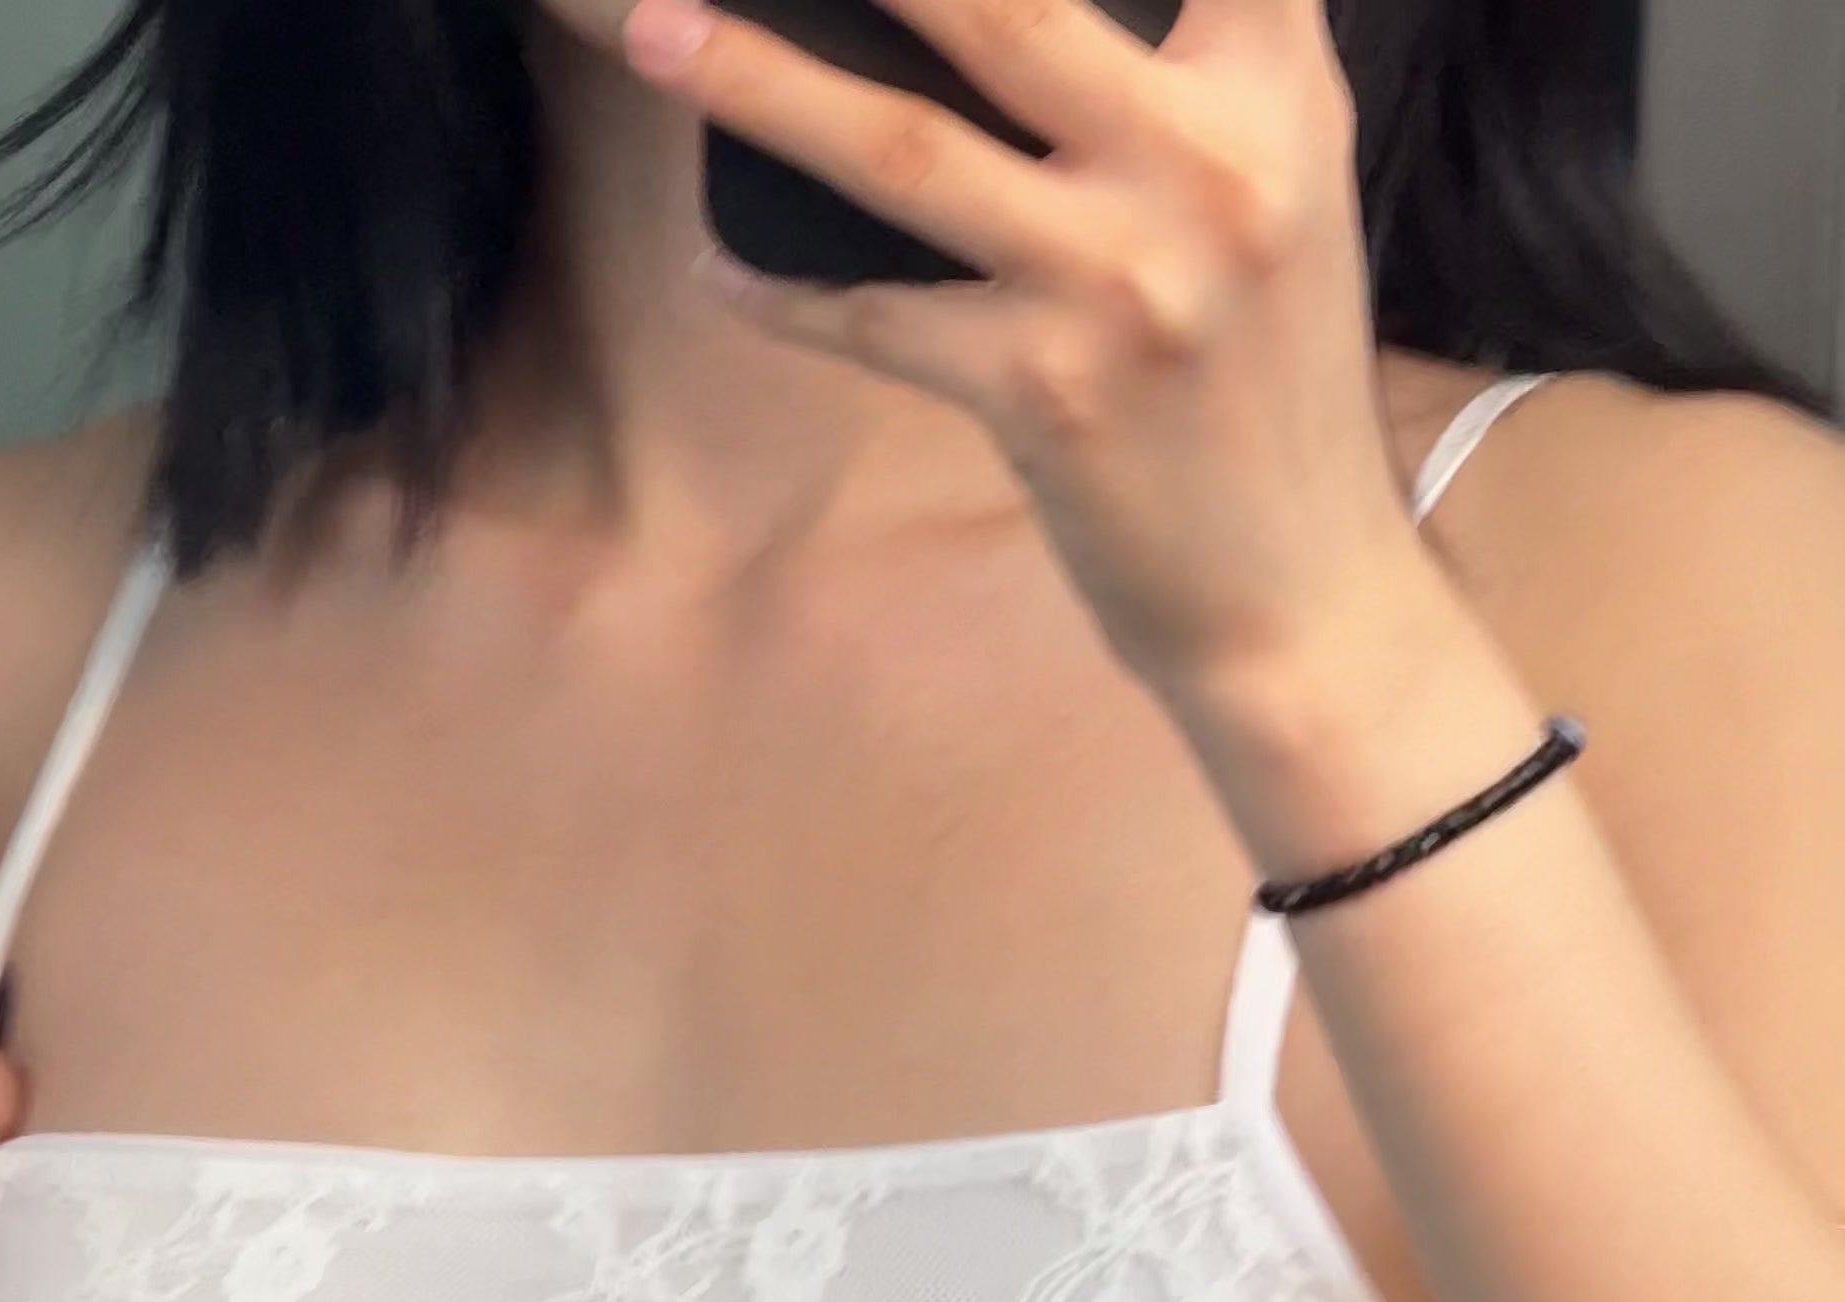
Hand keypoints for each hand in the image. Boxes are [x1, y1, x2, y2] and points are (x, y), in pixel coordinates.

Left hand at [622, 0, 1425, 715]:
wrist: (1296, 594)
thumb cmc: (1264, 382)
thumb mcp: (1284, 188)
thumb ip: (1201, 69)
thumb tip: (1006, 15)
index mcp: (1273, 90)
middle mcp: (1209, 167)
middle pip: (1000, 0)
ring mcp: (1123, 281)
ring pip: (902, 145)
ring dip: (756, 84)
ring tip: (653, 30)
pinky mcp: (1046, 392)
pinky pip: (876, 317)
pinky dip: (782, 292)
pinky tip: (717, 265)